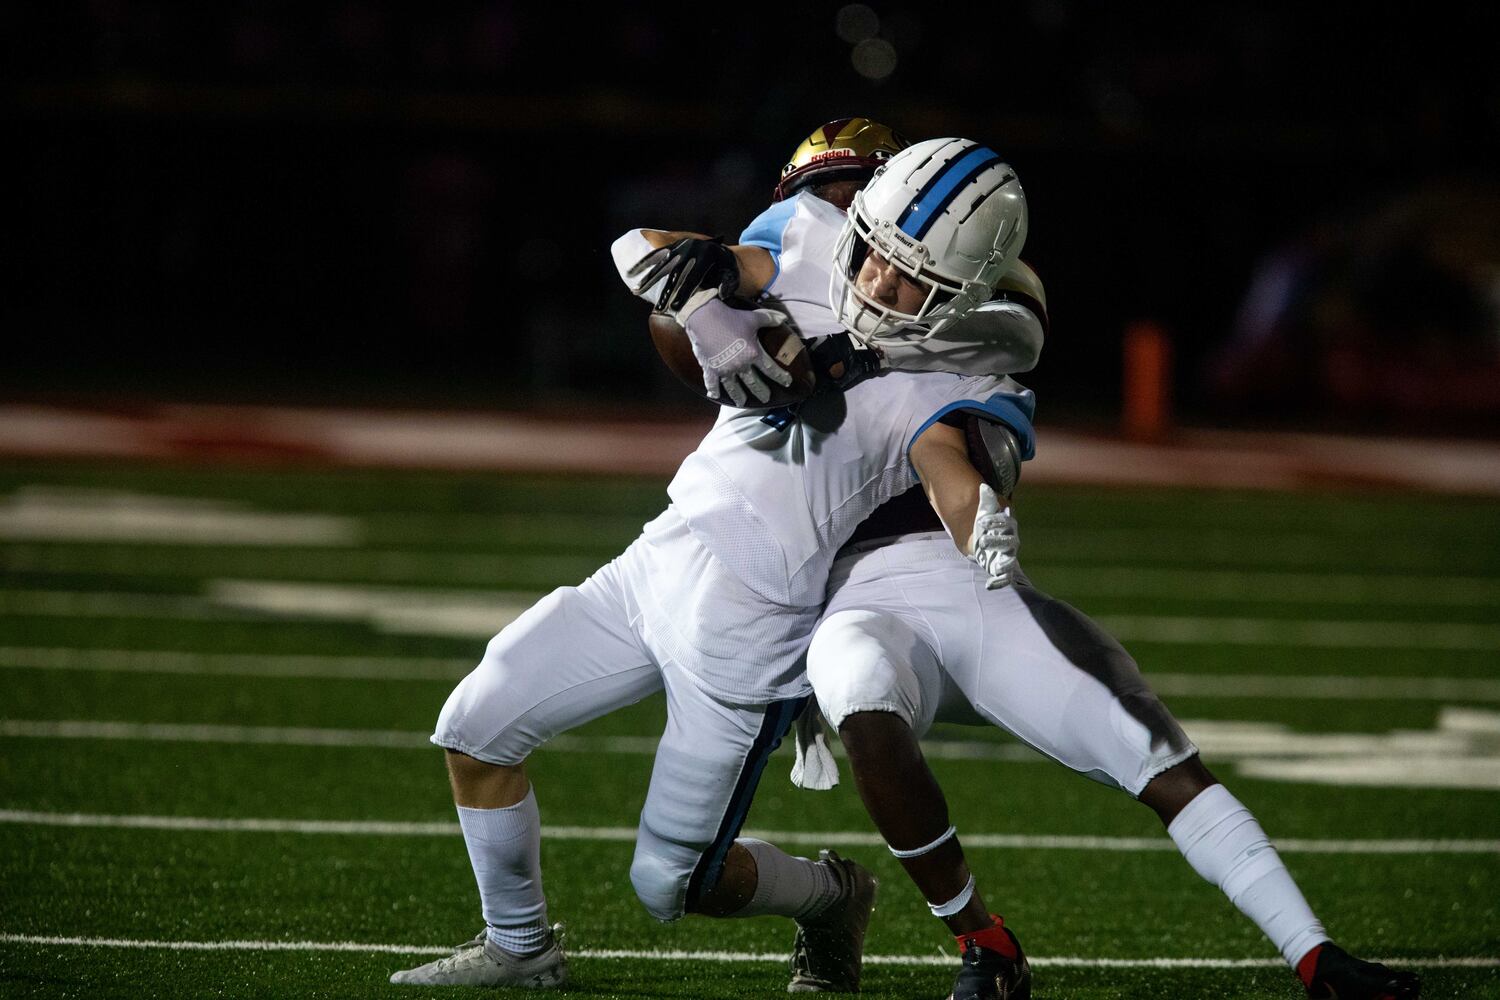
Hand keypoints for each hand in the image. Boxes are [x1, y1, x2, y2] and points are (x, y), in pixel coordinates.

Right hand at [629, 237, 737, 311]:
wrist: (719, 248)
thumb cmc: (725, 267)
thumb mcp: (731, 274)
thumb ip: (727, 284)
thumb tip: (721, 294)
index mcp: (706, 258)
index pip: (693, 278)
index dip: (684, 293)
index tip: (675, 308)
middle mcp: (691, 251)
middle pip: (675, 274)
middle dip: (666, 292)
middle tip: (659, 308)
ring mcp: (680, 247)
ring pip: (662, 265)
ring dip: (648, 278)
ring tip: (636, 291)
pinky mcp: (672, 246)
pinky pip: (656, 254)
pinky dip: (643, 263)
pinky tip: (631, 273)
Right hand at [679, 289, 794, 405]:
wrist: (704, 318)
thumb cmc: (730, 317)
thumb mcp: (752, 317)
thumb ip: (769, 319)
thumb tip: (783, 318)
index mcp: (753, 354)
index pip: (771, 369)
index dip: (781, 377)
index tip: (787, 382)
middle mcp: (740, 365)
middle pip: (754, 383)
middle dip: (761, 392)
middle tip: (766, 399)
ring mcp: (725, 369)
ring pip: (734, 388)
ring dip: (739, 396)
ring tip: (742, 402)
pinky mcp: (711, 369)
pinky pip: (712, 383)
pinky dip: (713, 390)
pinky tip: (715, 396)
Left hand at [971, 483, 1018, 589]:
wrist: (986, 539)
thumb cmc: (988, 525)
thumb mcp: (985, 512)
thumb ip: (986, 501)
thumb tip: (983, 487)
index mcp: (1008, 526)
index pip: (1006, 523)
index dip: (995, 521)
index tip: (980, 521)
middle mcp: (1011, 542)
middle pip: (1008, 542)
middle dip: (996, 542)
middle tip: (981, 541)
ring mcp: (1008, 556)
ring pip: (1010, 561)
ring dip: (1004, 565)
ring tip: (996, 568)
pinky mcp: (1003, 570)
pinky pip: (1006, 578)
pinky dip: (999, 582)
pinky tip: (989, 586)